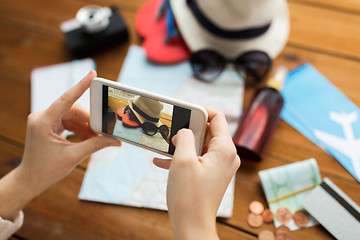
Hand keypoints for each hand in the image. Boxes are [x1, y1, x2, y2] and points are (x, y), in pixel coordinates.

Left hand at [0, 70, 120, 220]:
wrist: (30, 180)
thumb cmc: (47, 170)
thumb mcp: (73, 157)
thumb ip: (95, 145)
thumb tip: (115, 140)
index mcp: (43, 122)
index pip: (66, 99)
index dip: (81, 86)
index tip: (93, 74)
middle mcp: (41, 117)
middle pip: (73, 110)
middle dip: (89, 121)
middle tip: (103, 132)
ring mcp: (44, 120)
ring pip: (72, 115)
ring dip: (85, 126)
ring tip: (95, 138)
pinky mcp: (47, 124)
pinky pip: (68, 121)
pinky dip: (79, 129)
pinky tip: (87, 138)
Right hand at [153, 108, 239, 239]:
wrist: (192, 226)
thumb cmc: (189, 197)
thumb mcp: (182, 160)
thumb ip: (184, 137)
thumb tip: (184, 131)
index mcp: (224, 149)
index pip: (217, 117)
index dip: (201, 109)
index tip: (184, 109)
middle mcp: (226, 156)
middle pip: (208, 130)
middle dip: (188, 128)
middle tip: (171, 128)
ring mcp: (220, 166)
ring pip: (201, 145)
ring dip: (183, 144)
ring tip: (165, 145)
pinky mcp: (211, 175)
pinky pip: (198, 158)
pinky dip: (183, 157)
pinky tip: (162, 161)